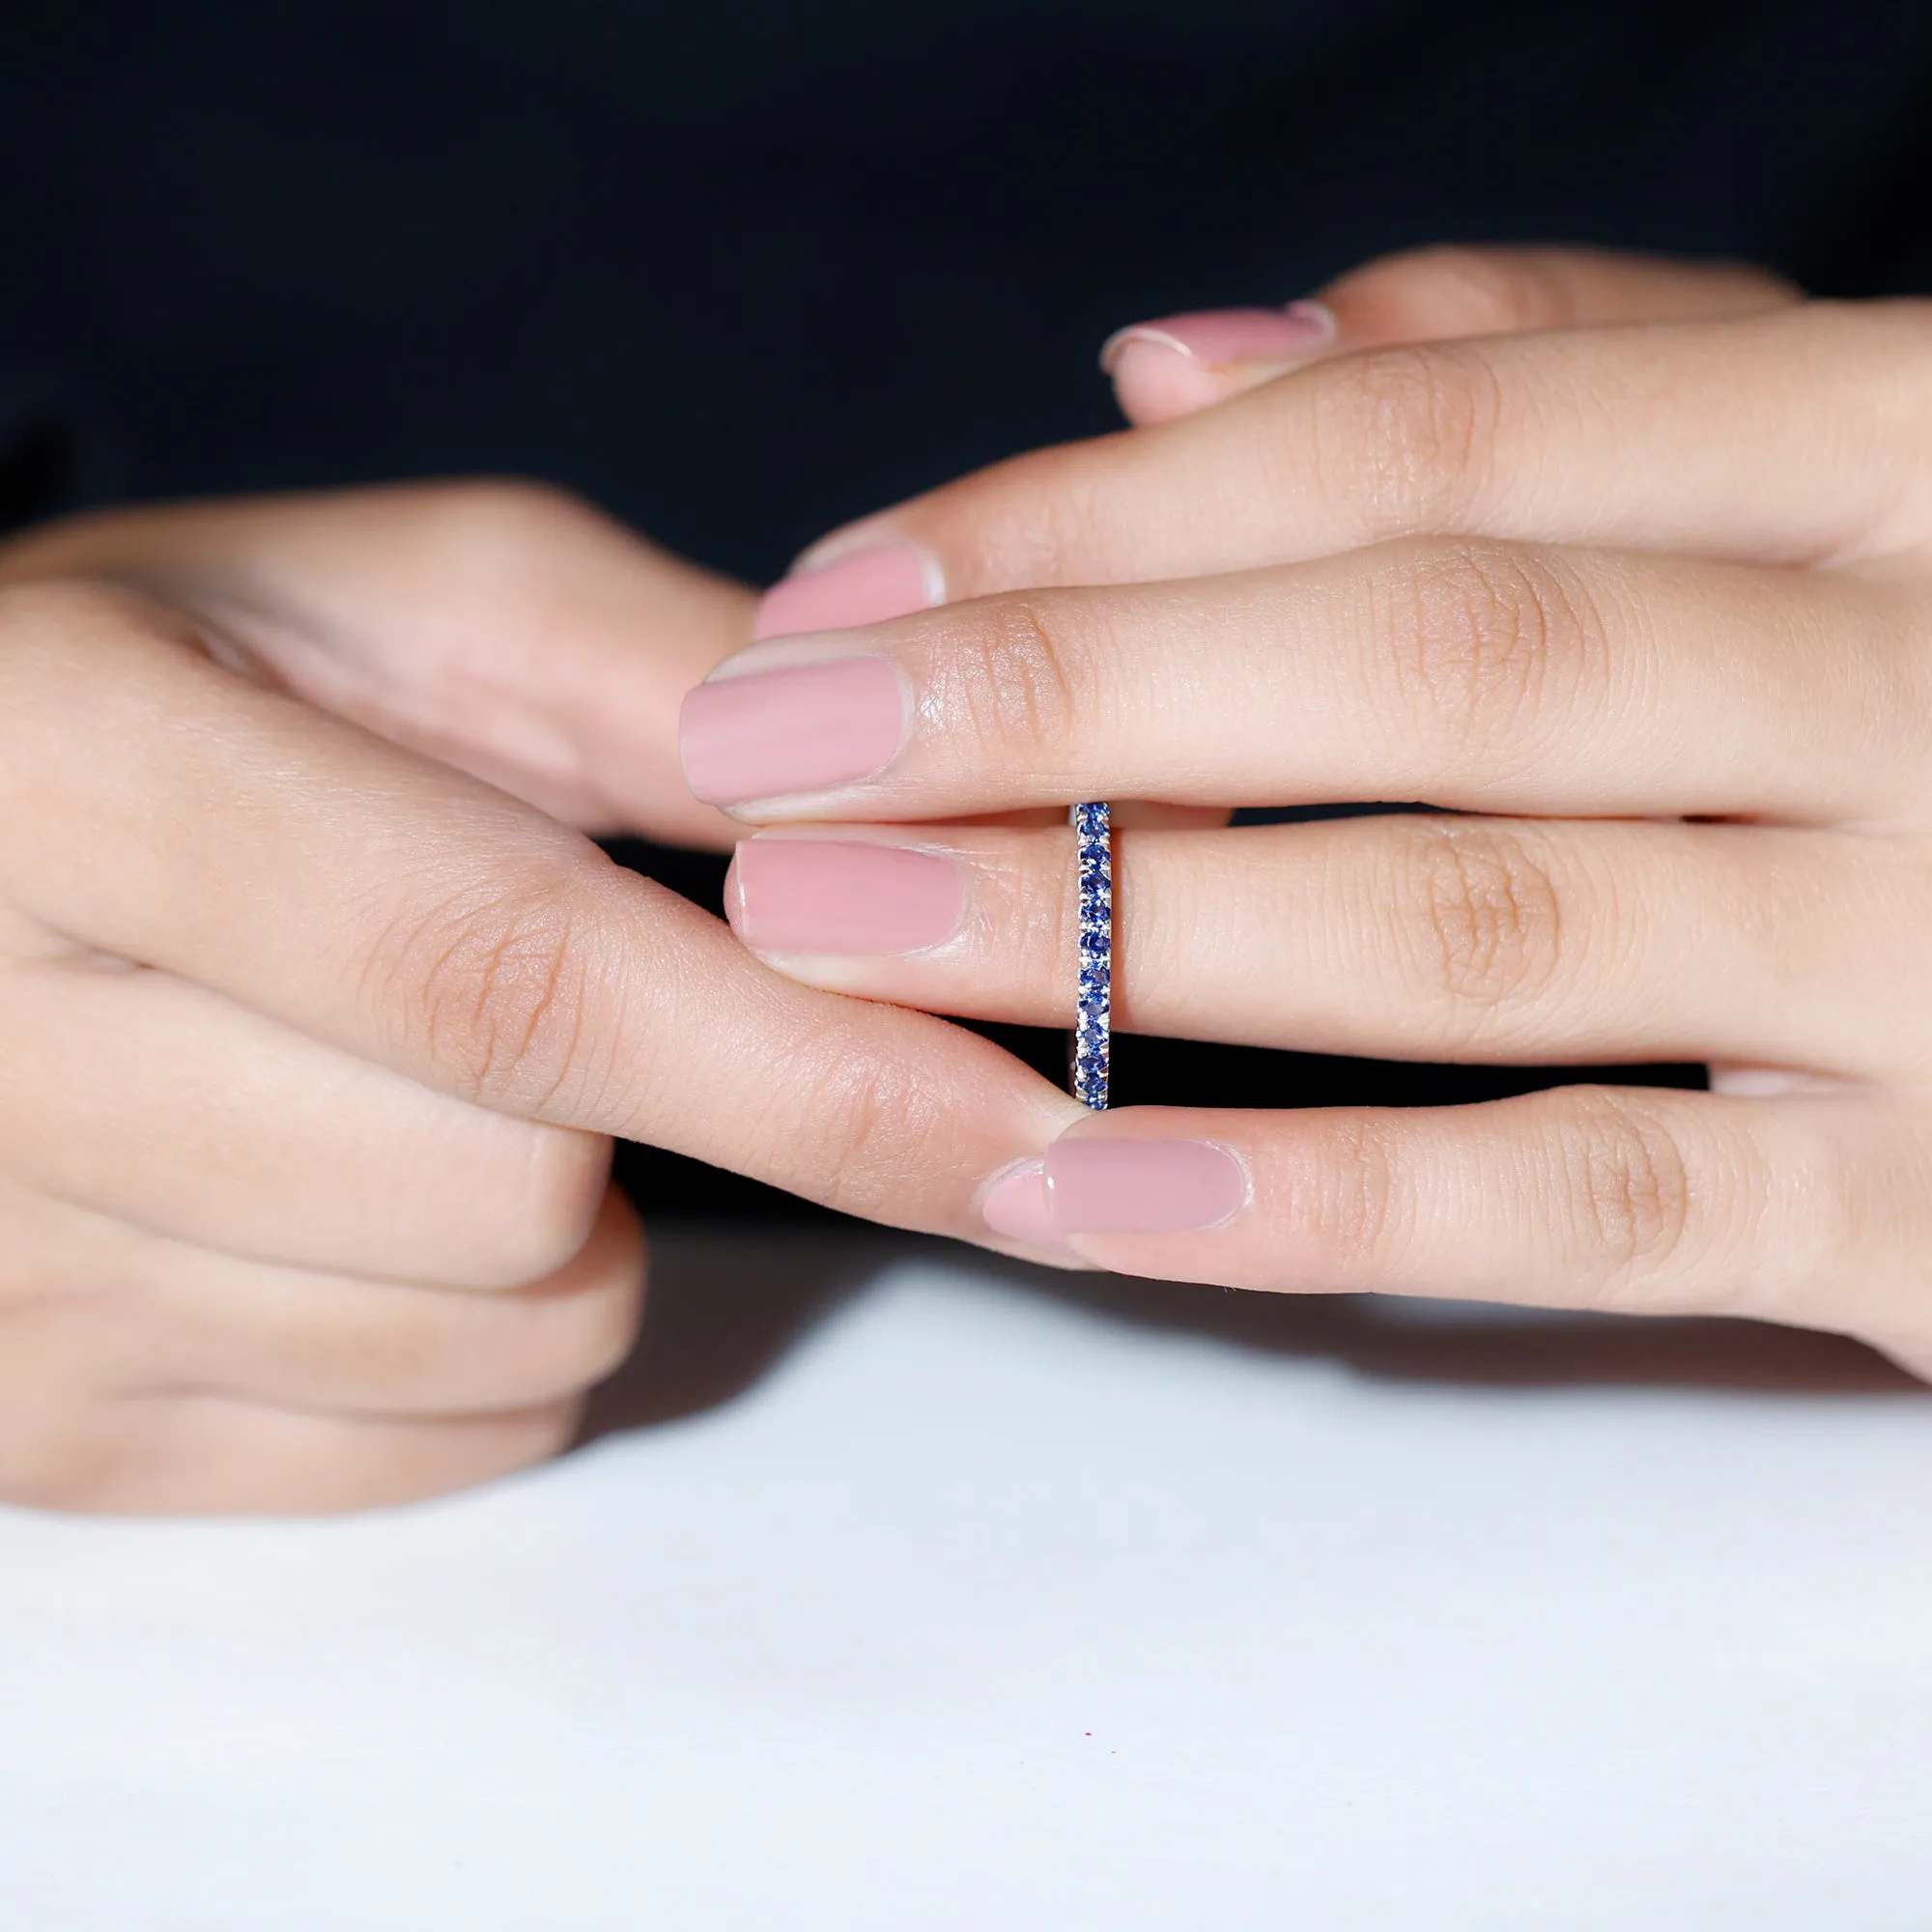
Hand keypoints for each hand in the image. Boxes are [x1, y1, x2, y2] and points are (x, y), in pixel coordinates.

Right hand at [0, 487, 1075, 1511]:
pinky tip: (369, 1186)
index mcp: (58, 770)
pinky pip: (430, 1442)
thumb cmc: (173, 681)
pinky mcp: (37, 1432)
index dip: (799, 1069)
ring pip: (497, 1342)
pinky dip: (487, 1330)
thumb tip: (940, 807)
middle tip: (563, 977)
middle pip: (521, 1194)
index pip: (501, 977)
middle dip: (659, 1106)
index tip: (1022, 1131)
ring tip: (434, 1070)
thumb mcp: (400, 603)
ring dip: (573, 1219)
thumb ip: (670, 680)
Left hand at [680, 247, 1931, 1375]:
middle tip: (757, 754)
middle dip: (1054, 706)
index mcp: (1903, 449)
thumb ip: (1549, 385)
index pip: (1419, 440)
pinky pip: (1595, 1208)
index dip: (1092, 517)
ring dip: (1121, 933)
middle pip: (1421, 659)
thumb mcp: (1841, 471)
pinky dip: (1322, 1203)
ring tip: (837, 933)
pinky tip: (1071, 1191)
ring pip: (1475, 922)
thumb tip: (1170, 358)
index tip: (836, 592)